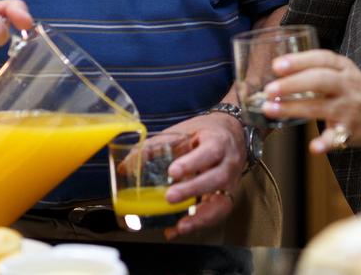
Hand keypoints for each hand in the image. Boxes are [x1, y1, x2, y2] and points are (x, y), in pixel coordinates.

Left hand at [161, 112, 246, 239]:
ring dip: (201, 217)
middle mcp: (228, 163)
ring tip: (181, 226)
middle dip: (193, 190)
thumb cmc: (205, 133)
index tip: (173, 171)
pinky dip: (198, 224)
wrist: (233, 134)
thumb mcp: (183, 131)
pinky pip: (217, 214)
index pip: (209, 152)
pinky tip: (180, 229)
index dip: (192, 162)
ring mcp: (231, 182)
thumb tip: (127, 165)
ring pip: (222, 202)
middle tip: (170, 197)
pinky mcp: (226, 196)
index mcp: (218, 141)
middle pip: (216, 178)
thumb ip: (157, 146)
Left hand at [263, 50, 360, 153]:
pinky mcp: (350, 131)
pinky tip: (313, 147)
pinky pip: (337, 138)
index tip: (277, 65)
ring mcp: (348, 109)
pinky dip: (325, 143)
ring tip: (271, 110)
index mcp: (344, 68)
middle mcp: (346, 86)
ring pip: (320, 107)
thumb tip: (277, 71)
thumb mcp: (343, 71)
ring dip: (293, 108)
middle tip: (269, 89)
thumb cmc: (355, 89)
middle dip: (292, 84)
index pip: (322, 59)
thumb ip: (316, 68)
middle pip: (319, 80)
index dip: (299, 61)